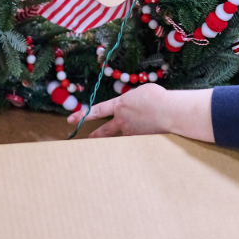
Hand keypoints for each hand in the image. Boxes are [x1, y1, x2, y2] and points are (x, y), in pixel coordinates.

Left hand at [67, 86, 214, 141]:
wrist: (168, 110)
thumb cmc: (156, 97)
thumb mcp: (140, 92)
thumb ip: (133, 99)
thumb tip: (134, 105)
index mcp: (119, 105)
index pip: (96, 111)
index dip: (82, 115)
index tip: (70, 119)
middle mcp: (122, 120)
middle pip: (104, 130)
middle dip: (96, 135)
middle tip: (88, 139)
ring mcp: (131, 131)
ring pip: (121, 137)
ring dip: (119, 139)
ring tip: (114, 146)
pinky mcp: (142, 139)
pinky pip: (137, 139)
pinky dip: (140, 138)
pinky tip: (145, 138)